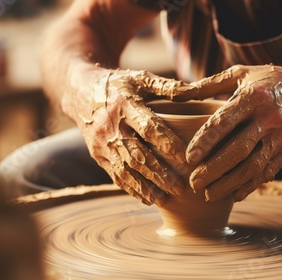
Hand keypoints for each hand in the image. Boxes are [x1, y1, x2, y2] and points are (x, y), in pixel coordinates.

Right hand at [76, 69, 204, 205]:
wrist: (79, 92)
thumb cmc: (119, 84)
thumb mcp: (141, 78)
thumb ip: (169, 87)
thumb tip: (202, 91)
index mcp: (125, 104)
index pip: (147, 127)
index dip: (166, 143)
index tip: (185, 156)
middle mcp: (110, 126)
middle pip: (136, 154)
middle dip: (158, 173)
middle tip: (180, 187)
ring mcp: (101, 143)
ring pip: (124, 169)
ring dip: (144, 187)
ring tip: (165, 200)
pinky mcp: (97, 155)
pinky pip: (114, 175)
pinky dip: (131, 189)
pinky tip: (147, 199)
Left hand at [185, 65, 281, 201]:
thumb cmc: (267, 81)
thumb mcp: (240, 74)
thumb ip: (207, 85)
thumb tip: (175, 94)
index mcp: (253, 97)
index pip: (224, 122)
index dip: (205, 141)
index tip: (188, 158)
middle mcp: (268, 118)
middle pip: (238, 150)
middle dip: (213, 170)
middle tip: (193, 183)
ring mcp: (281, 137)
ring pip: (253, 166)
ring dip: (229, 184)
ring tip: (208, 195)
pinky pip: (268, 172)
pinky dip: (250, 186)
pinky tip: (233, 195)